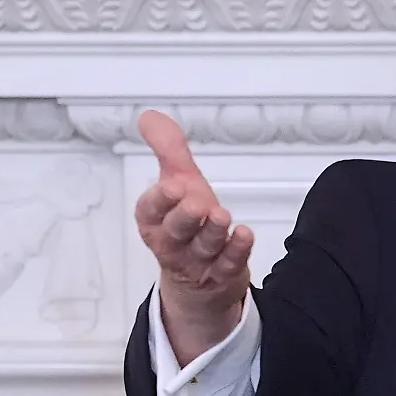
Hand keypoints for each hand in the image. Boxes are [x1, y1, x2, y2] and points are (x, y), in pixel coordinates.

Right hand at [135, 110, 253, 359]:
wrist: (201, 279)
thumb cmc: (188, 225)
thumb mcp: (178, 184)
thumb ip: (168, 150)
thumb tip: (150, 116)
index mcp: (155, 220)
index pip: (151, 209)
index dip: (160, 199)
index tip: (172, 186)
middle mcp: (172, 241)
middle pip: (176, 230)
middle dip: (185, 217)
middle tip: (197, 204)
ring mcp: (197, 261)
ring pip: (203, 246)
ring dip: (212, 232)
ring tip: (221, 216)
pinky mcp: (221, 274)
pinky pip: (228, 264)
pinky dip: (237, 250)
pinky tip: (245, 234)